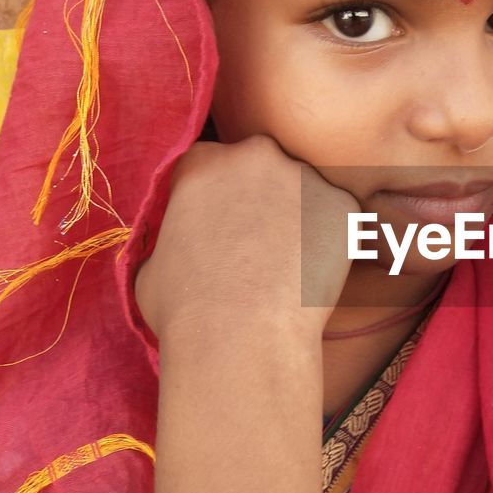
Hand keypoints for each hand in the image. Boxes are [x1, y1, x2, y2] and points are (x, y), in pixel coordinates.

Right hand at [134, 135, 357, 340]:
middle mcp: (255, 156)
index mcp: (202, 163)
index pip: (210, 166)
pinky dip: (332, 240)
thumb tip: (178, 247)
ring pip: (304, 190)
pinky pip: (338, 218)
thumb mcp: (150, 266)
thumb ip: (171, 239)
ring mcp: (304, 177)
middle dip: (261, 197)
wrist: (242, 336)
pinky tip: (315, 274)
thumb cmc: (185, 310)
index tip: (222, 227)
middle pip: (261, 167)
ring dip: (299, 216)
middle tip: (259, 244)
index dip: (217, 199)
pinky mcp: (342, 205)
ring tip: (290, 266)